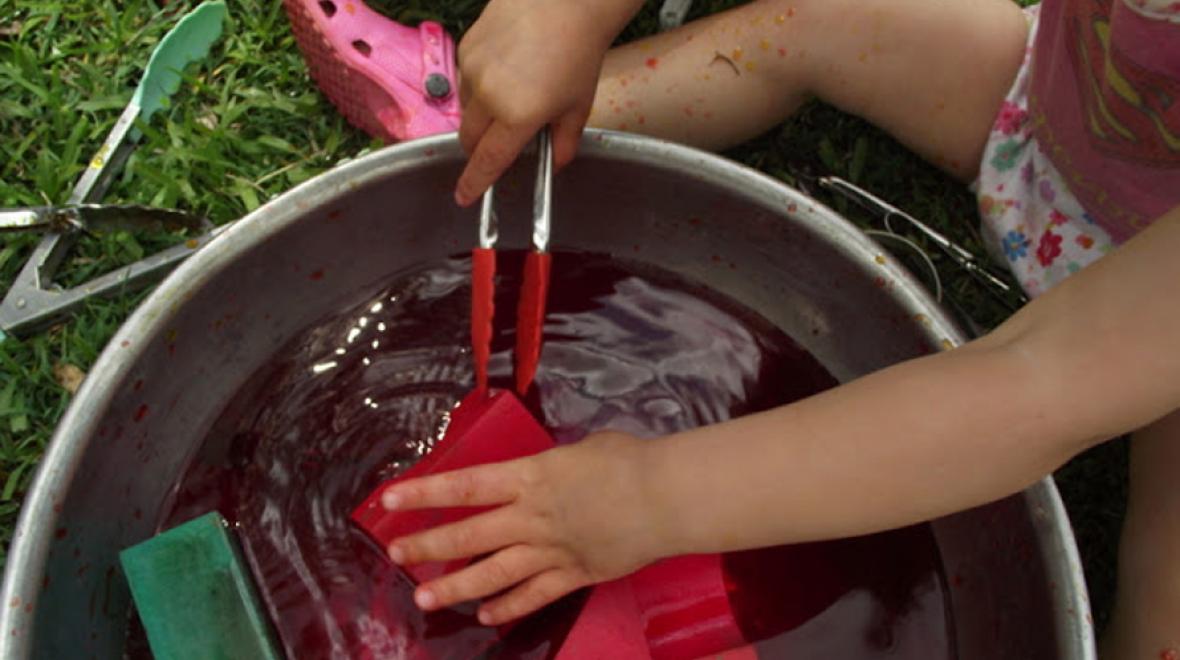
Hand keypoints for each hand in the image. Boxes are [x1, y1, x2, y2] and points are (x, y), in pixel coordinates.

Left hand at [381, 432, 662, 623]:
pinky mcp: (574, 574)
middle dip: (427, 545)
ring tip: (425, 599)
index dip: (424, 493)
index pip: (465, 486)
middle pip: (468, 534)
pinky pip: (534, 595)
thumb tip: (541, 472)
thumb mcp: (579, 449)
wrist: (666, 498)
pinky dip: (508, 607)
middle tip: (394, 554)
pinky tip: (486, 616)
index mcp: (530, 477)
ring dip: (456, 587)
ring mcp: (550, 550)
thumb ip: (550, 466)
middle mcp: (531, 517)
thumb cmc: (626, 460)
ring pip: (493, 573)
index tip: (389, 499)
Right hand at [454, 0, 642, 205]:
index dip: (475, 183)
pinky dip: (480, 85)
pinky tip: (506, 69)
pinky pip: (466, 79)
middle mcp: (489, 96)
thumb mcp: (578, 105)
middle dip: (480, 148)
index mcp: (518, 116)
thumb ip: (565, 141)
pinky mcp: (466, 47)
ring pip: (467, 108)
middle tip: (501, 142)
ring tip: (514, 93)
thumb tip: (556, 164)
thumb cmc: (578, 51)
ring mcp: (473, 69)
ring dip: (481, 114)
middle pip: (470, 139)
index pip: (489, 161)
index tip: (464, 197)